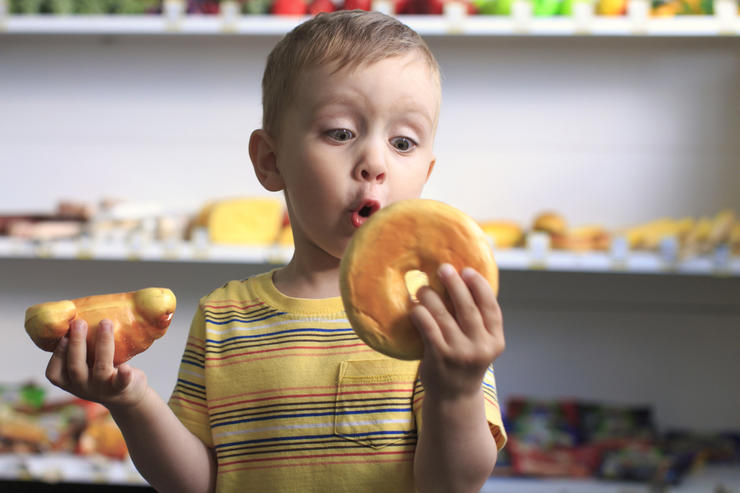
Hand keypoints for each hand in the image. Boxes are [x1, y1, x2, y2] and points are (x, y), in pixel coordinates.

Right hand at [45, 318, 149, 410]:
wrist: (127, 395)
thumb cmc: (103, 372)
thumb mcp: (86, 365)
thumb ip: (80, 349)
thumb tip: (77, 312)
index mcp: (70, 382)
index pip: (54, 373)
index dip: (57, 354)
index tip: (63, 335)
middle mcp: (83, 387)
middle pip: (75, 367)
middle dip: (76, 343)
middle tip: (79, 322)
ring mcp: (102, 389)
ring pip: (100, 367)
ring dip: (103, 343)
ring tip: (105, 322)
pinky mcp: (121, 388)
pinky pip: (121, 382)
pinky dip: (123, 375)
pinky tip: (126, 367)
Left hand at [410, 263, 504, 398]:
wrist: (453, 397)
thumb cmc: (464, 362)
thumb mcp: (480, 345)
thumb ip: (477, 322)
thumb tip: (462, 282)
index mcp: (495, 341)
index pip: (491, 308)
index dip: (480, 286)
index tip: (467, 271)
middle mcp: (480, 347)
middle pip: (467, 308)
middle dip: (455, 284)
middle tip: (443, 268)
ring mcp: (460, 353)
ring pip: (443, 315)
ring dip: (431, 296)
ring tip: (422, 288)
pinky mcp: (439, 357)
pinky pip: (427, 326)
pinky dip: (420, 312)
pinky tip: (414, 306)